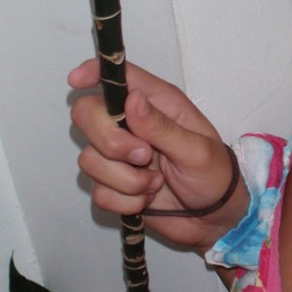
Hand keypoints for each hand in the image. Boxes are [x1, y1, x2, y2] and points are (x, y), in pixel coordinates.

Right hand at [68, 59, 248, 251]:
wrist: (215, 217)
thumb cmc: (214, 174)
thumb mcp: (196, 149)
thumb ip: (162, 126)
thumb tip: (132, 98)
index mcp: (156, 104)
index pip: (116, 78)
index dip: (93, 74)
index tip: (76, 82)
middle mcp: (132, 125)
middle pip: (87, 115)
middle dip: (110, 142)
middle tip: (145, 157)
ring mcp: (119, 156)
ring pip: (89, 159)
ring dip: (125, 179)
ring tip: (156, 183)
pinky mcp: (114, 185)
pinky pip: (98, 192)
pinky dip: (125, 201)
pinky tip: (148, 200)